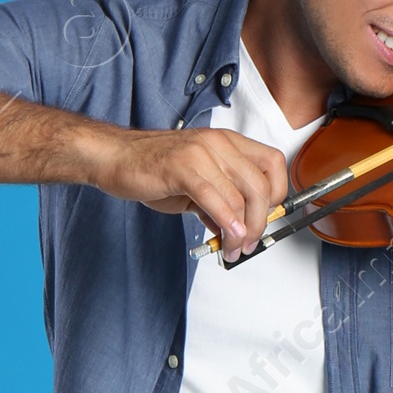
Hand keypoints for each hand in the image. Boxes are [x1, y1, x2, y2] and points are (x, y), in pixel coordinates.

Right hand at [81, 124, 287, 252]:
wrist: (115, 158)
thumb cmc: (153, 167)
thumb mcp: (196, 185)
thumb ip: (220, 203)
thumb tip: (237, 229)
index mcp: (227, 143)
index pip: (272, 164)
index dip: (277, 195)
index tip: (267, 218)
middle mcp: (219, 143)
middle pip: (260, 186)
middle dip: (261, 223)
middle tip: (249, 244)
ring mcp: (202, 153)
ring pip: (240, 196)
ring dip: (242, 232)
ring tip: (232, 249)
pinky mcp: (183, 167)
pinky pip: (215, 197)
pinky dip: (226, 221)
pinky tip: (226, 237)